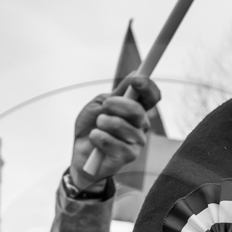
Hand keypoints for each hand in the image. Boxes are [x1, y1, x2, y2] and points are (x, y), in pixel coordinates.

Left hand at [69, 75, 160, 189]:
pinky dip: (100, 138)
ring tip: (97, 127)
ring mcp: (137, 142)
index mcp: (136, 110)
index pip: (151, 97)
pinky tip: (95, 139)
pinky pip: (116, 143)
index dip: (147, 87)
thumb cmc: (91, 128)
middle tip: (105, 105)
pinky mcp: (129, 157)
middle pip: (139, 111)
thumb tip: (135, 75)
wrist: (80, 154)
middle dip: (119, 104)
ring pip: (125, 127)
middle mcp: (141, 126)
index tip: (136, 81)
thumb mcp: (99, 104)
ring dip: (105, 123)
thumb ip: (118, 92)